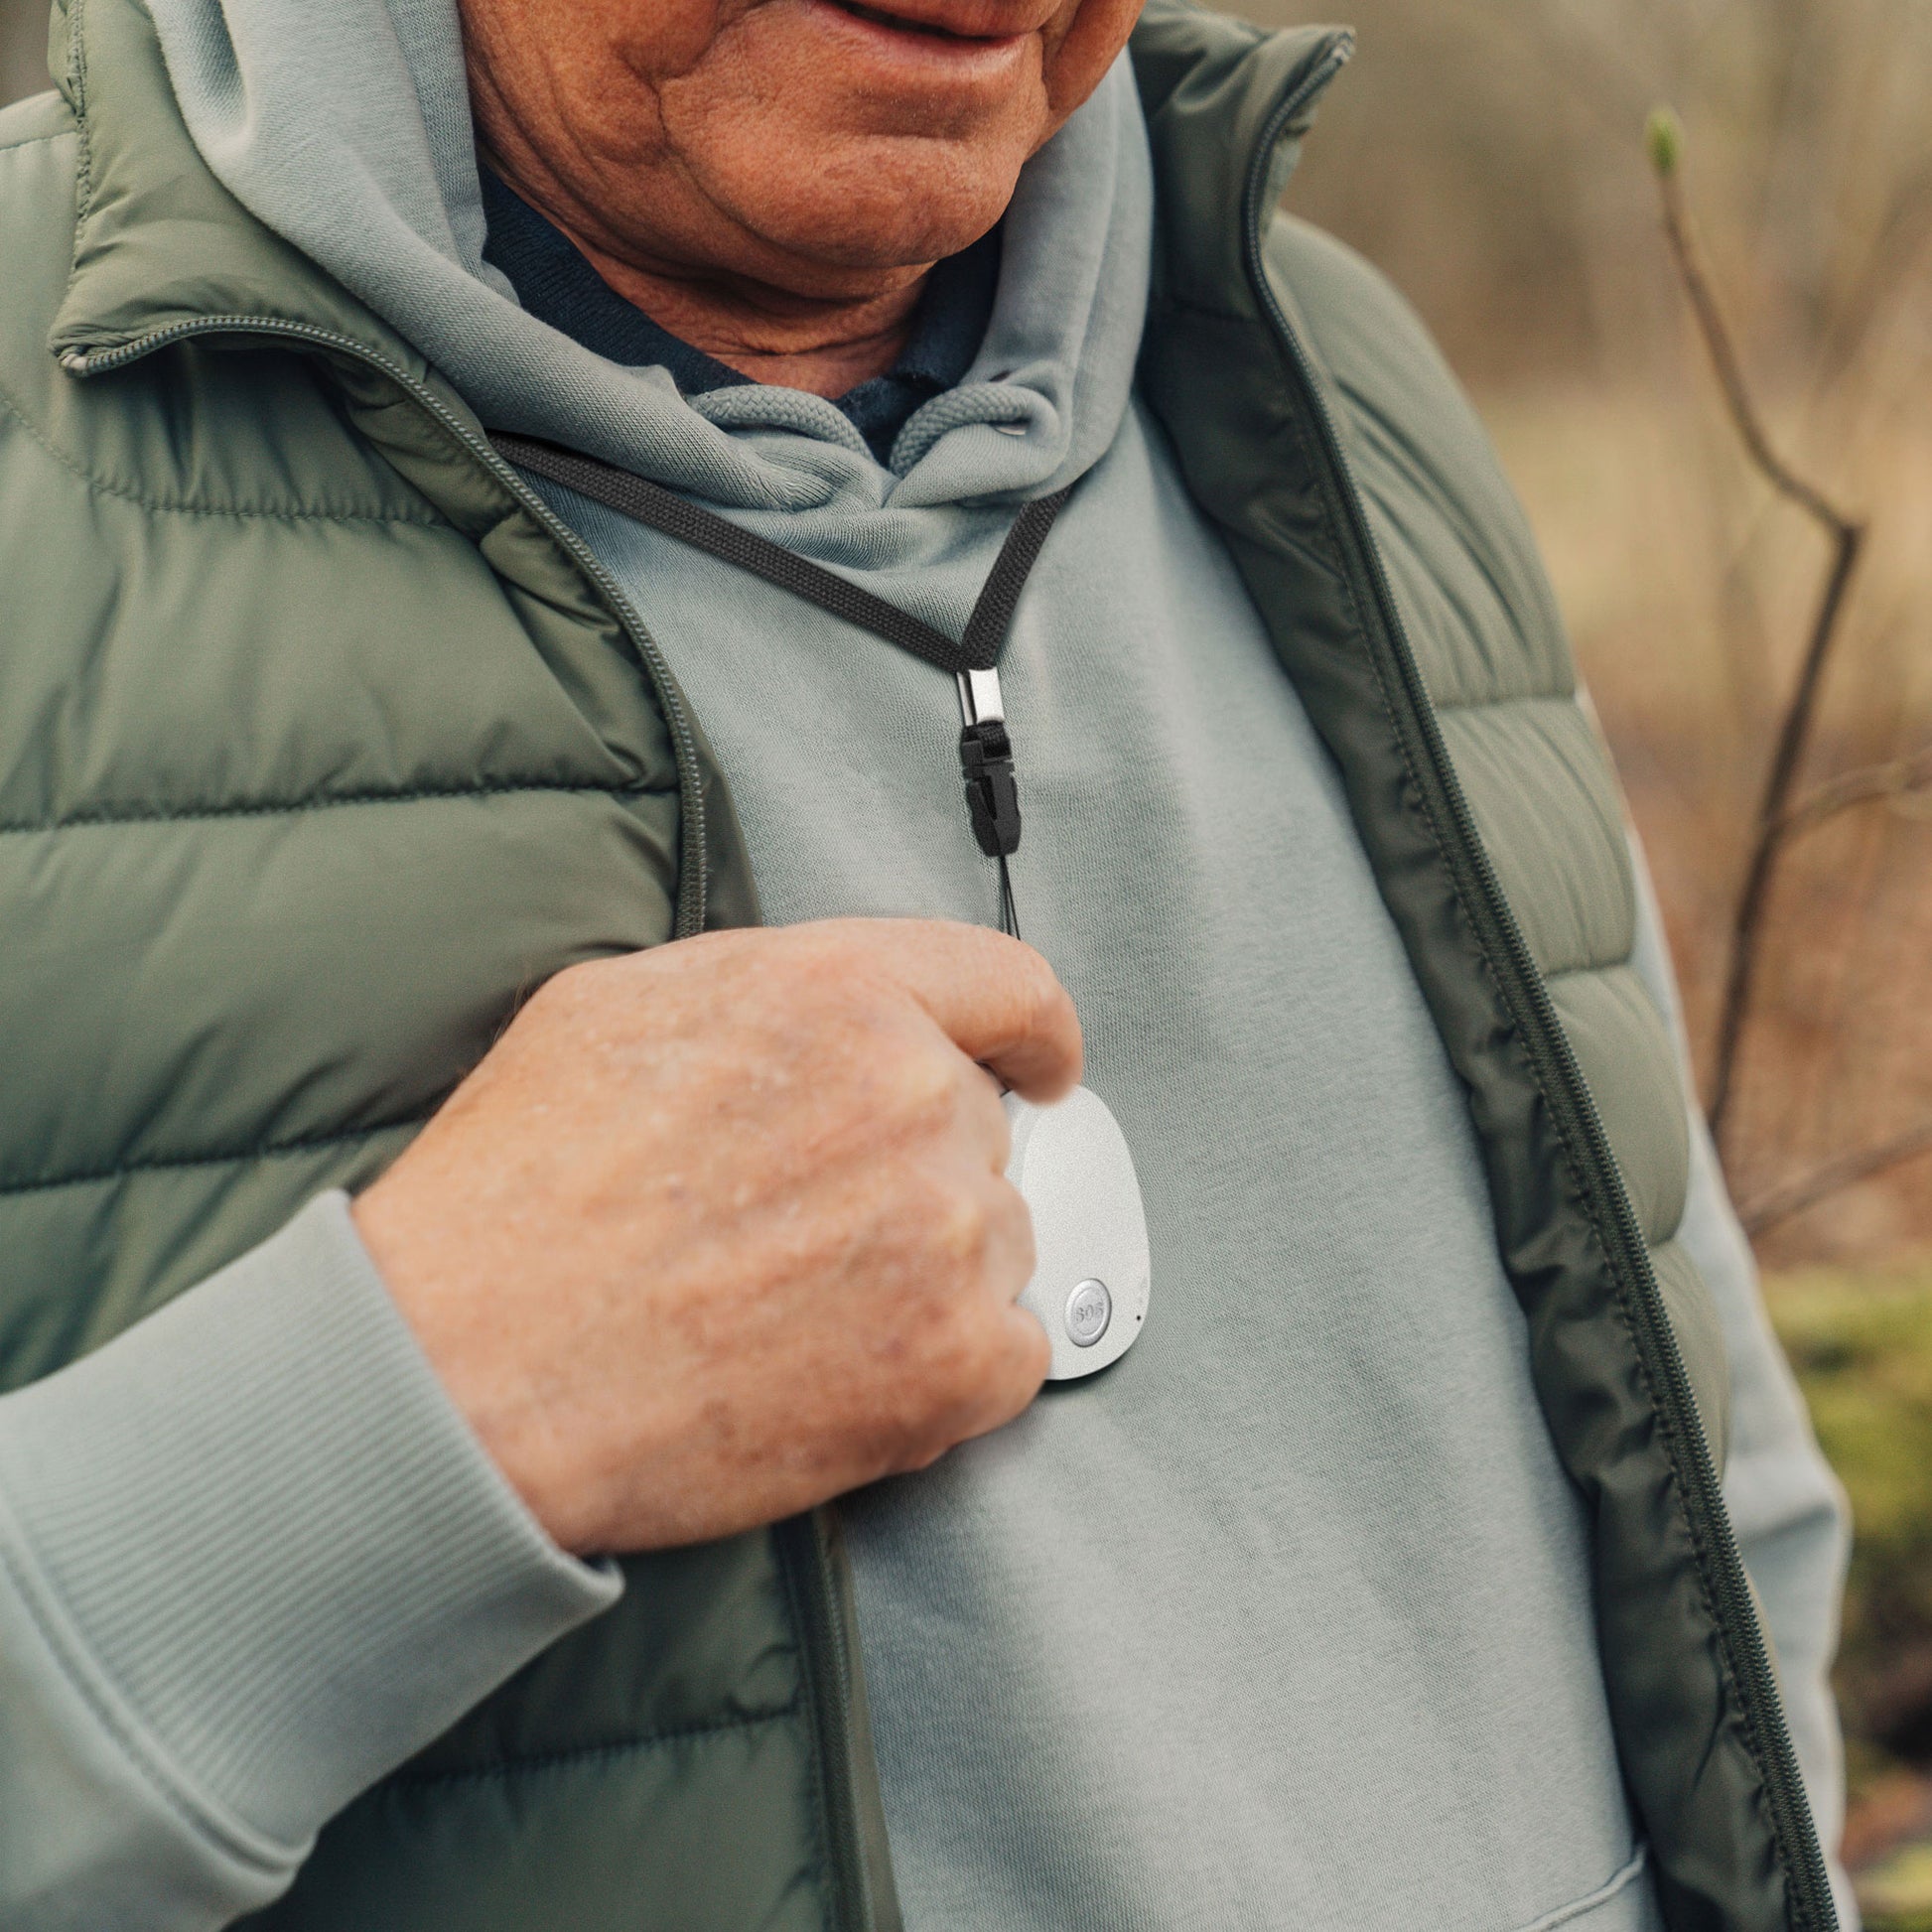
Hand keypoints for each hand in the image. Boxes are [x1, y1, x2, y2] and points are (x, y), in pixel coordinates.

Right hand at [352, 919, 1080, 1553]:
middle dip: (912, 1171)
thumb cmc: (514, 1196)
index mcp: (841, 993)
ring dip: (925, 1271)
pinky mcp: (952, 1363)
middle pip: (982, 1129)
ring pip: (996, 1241)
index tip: (1041, 1065)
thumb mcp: (618, 1007)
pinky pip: (1010, 1353)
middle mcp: (913, 1095)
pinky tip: (841, 1371)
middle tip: (800, 1230)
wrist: (465, 1372)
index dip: (1031, 1032)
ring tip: (788, 1308)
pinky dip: (947, 1370)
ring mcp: (944, 1231)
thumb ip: (769, 991)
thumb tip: (833, 1015)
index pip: (1010, 988)